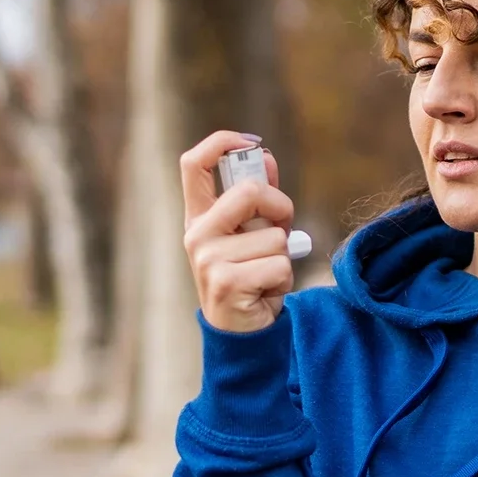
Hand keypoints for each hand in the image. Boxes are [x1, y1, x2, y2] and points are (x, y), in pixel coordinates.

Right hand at [181, 130, 296, 333]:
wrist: (242, 334)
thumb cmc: (250, 277)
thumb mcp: (252, 234)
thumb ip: (259, 199)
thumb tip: (266, 158)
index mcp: (199, 217)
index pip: (193, 163)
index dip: (221, 142)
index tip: (252, 144)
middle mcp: (197, 235)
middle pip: (249, 191)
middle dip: (281, 207)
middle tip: (282, 229)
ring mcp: (208, 260)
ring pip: (274, 237)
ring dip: (284, 256)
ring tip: (267, 273)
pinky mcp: (226, 283)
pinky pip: (278, 265)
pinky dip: (284, 279)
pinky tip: (266, 292)